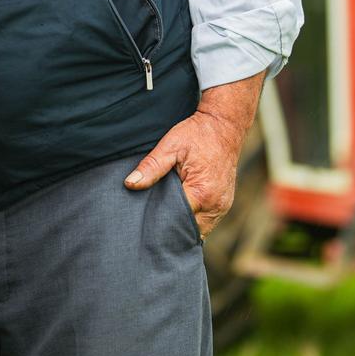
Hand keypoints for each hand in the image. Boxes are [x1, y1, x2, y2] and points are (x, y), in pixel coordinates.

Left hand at [126, 73, 263, 237]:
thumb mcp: (170, 146)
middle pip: (188, 230)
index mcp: (201, 193)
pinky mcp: (225, 204)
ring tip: (165, 218)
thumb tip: (130, 184)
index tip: (144, 223)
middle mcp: (215, 205)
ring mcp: (223, 206)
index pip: (176, 221)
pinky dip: (194, 220)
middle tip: (150, 226)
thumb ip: (151, 167)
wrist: (225, 125)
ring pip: (199, 230)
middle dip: (171, 229)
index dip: (159, 223)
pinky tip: (180, 212)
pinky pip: (207, 222)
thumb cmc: (197, 134)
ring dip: (183, 225)